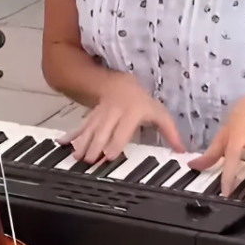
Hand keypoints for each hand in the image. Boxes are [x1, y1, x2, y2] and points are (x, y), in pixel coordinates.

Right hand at [63, 73, 184, 163]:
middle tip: (89, 160)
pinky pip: (81, 126)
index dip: (115, 142)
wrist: (120, 84)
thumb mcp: (159, 114)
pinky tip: (62, 143)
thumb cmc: (142, 103)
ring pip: (90, 129)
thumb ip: (170, 133)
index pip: (122, 129)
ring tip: (76, 156)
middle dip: (95, 146)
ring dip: (82, 143)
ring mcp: (101, 114)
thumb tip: (182, 151)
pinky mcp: (92, 117)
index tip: (109, 155)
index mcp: (131, 113)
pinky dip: (71, 135)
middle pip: (103, 131)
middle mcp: (114, 113)